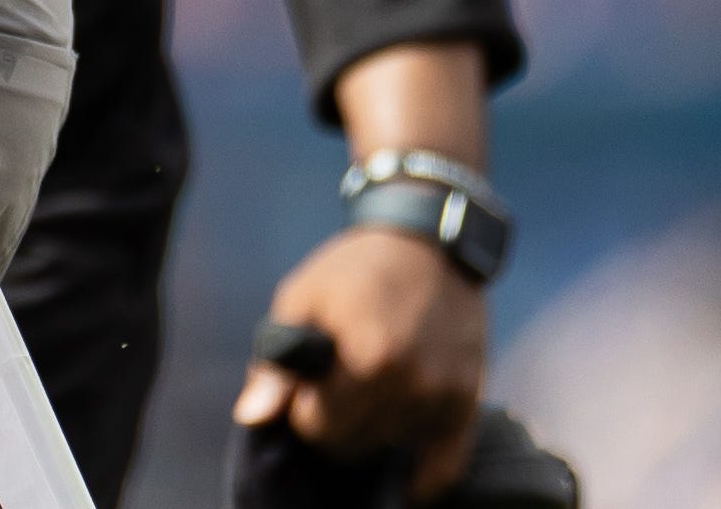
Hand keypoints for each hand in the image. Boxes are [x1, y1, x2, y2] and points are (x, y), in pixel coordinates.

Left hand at [233, 227, 490, 495]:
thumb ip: (276, 362)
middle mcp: (412, 383)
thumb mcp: (302, 298)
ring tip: (366, 390)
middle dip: (332, 424)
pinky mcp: (468, 402)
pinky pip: (444, 468)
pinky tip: (402, 473)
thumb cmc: (353, 267)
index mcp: (368, 357)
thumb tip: (253, 418)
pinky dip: (421, 478)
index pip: (318, 427)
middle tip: (334, 388)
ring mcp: (444, 396)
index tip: (305, 385)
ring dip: (370, 431)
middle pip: (351, 445)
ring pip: (388, 449)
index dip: (301, 409)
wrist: (427, 241)